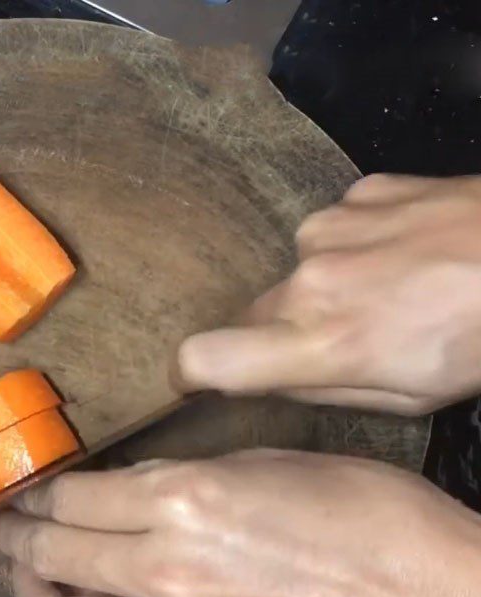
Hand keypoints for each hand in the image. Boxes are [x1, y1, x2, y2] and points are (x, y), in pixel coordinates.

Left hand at [0, 451, 480, 596]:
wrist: (424, 596)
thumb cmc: (357, 508)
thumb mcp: (260, 462)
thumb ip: (182, 478)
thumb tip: (131, 490)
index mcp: (182, 500)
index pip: (74, 498)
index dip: (39, 493)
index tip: (26, 490)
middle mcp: (167, 567)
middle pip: (56, 553)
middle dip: (18, 537)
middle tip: (6, 527)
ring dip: (36, 592)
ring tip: (29, 573)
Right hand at [177, 174, 480, 413]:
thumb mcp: (410, 397)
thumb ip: (325, 392)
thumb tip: (276, 380)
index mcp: (323, 341)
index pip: (207, 357)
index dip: (190, 374)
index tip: (199, 381)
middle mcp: (312, 279)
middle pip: (252, 316)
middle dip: (281, 334)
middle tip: (342, 340)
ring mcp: (332, 227)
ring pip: (297, 273)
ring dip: (326, 288)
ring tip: (390, 290)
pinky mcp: (358, 193)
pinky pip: (334, 231)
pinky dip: (357, 248)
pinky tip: (406, 253)